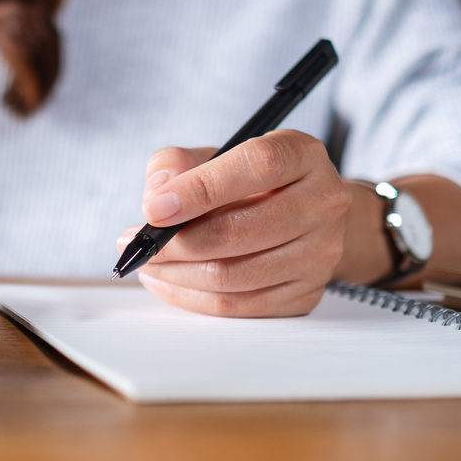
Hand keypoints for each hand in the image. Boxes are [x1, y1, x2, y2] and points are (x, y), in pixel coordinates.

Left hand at [118, 130, 352, 316]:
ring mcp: (319, 253)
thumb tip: (156, 196)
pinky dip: (190, 297)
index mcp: (301, 154)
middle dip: (175, 242)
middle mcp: (322, 203)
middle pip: (238, 231)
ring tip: (148, 262)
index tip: (153, 208)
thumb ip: (177, 163)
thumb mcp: (216, 154)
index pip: (256, 166)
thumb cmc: (250, 182)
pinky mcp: (305, 293)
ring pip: (232, 276)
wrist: (306, 215)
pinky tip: (168, 281)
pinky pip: (237, 306)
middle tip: (138, 243)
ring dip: (176, 273)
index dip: (199, 188)